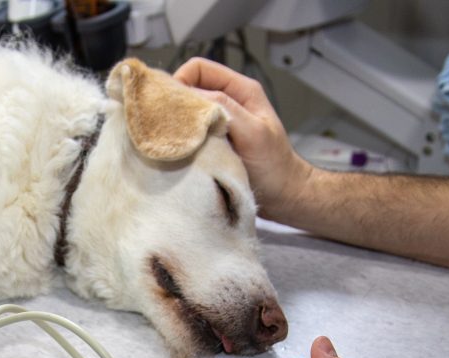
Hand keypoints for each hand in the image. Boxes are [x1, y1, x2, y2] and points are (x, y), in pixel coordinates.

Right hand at [173, 57, 311, 220]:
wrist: (282, 197)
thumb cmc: (275, 166)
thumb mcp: (253, 133)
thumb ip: (227, 109)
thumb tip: (192, 96)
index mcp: (240, 90)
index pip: (199, 69)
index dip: (180, 81)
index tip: (170, 106)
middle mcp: (227, 103)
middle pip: (189, 89)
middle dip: (175, 104)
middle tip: (166, 126)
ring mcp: (219, 124)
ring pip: (187, 113)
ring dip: (178, 125)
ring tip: (173, 141)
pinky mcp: (212, 144)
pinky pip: (190, 135)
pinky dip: (182, 141)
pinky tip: (180, 153)